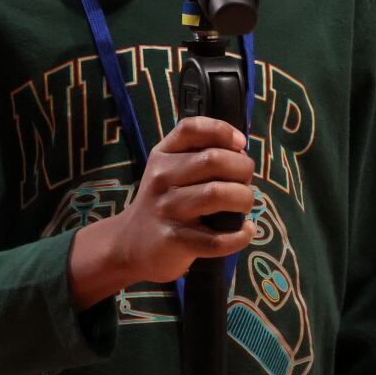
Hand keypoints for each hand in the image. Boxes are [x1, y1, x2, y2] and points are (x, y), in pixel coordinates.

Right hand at [69, 117, 255, 305]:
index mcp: (163, 156)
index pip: (192, 128)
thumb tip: (240, 148)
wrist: (129, 246)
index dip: (223, 130)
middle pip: (213, 160)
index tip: (240, 144)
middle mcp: (162, 178)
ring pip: (217, 194)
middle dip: (243, 169)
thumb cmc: (162, 203)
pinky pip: (217, 238)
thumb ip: (196, 154)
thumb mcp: (167, 170)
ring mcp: (168, 209)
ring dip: (244, 199)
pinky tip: (245, 230)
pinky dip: (241, 235)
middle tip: (244, 182)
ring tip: (244, 205)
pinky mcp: (175, 240)